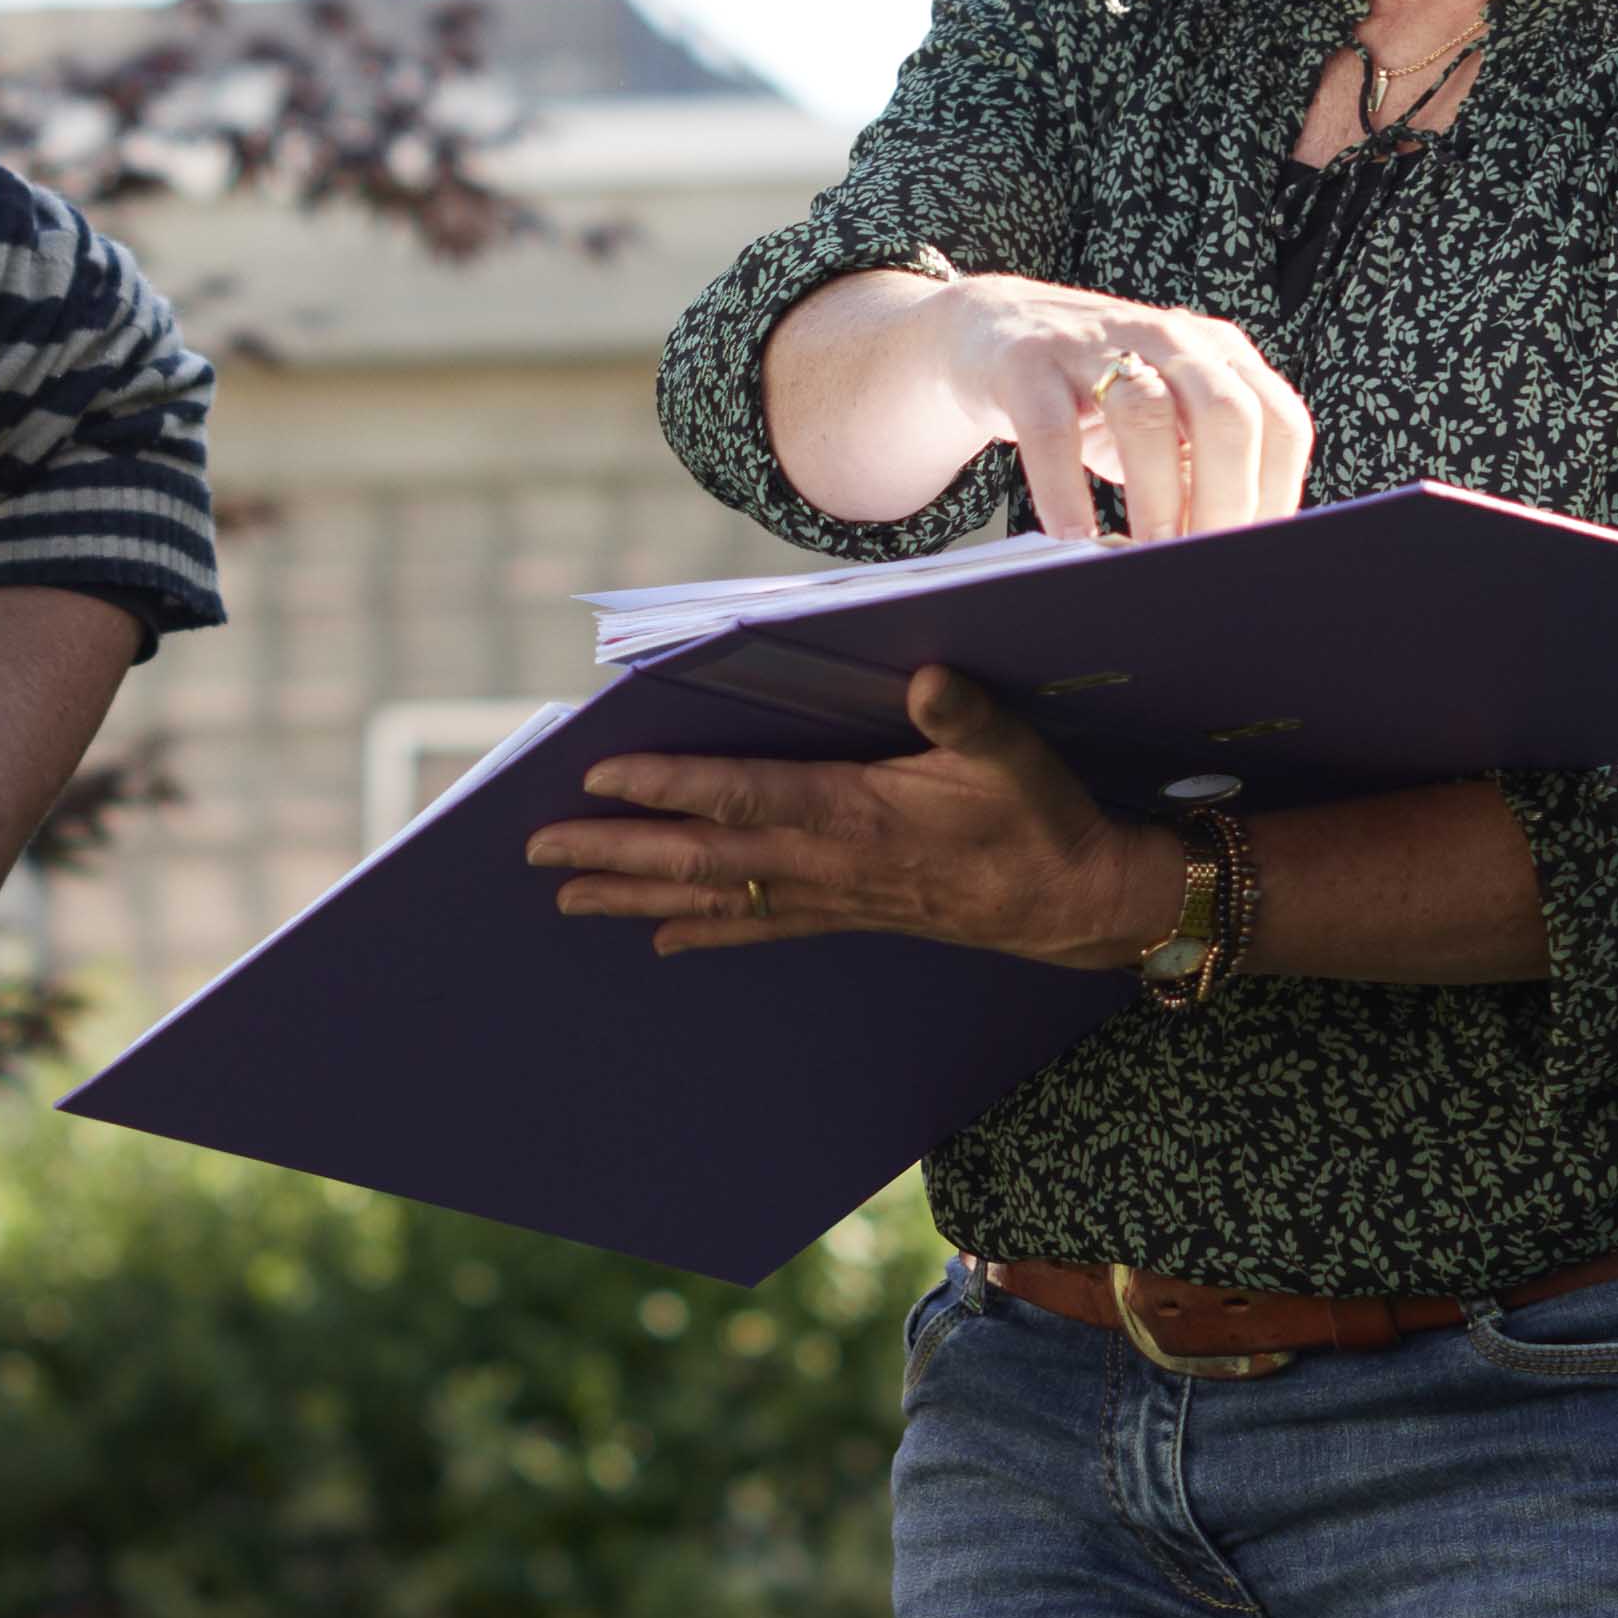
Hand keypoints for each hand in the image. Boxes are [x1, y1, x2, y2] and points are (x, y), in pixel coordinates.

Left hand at [524, 666, 1191, 970]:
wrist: (1079, 903)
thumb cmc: (1043, 820)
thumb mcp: (1018, 758)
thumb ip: (970, 720)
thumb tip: (929, 678)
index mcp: (856, 814)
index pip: (742, 795)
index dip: (669, 785)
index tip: (598, 776)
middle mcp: (829, 862)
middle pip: (702, 857)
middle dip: (617, 851)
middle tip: (538, 850)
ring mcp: (833, 896)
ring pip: (715, 898)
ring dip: (636, 895)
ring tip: (565, 896)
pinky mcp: (847, 914)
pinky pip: (758, 926)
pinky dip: (703, 931)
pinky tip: (658, 939)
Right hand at [926, 279, 1316, 543]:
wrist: (993, 330)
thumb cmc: (1094, 394)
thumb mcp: (1165, 421)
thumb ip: (1199, 473)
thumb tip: (1224, 555)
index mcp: (1219, 356)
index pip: (1279, 421)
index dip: (1278, 493)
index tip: (1256, 553)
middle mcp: (1169, 340)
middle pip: (1226, 412)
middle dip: (1229, 498)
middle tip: (1209, 561)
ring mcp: (1095, 346)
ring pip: (1145, 412)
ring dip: (1158, 495)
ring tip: (1149, 554)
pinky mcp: (1028, 363)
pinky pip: (1051, 429)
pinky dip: (1065, 488)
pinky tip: (1072, 532)